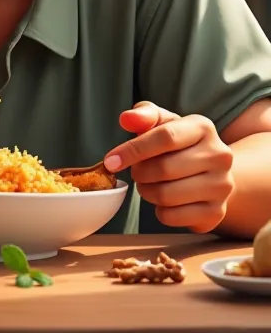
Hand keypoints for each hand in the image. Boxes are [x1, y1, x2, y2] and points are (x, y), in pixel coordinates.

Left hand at [103, 101, 233, 232]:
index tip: (111, 160)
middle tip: (137, 172)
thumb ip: (144, 116)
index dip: (134, 149)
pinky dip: (159, 211)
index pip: (165, 137)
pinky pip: (172, 217)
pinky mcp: (216, 212)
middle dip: (140, 172)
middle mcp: (219, 155)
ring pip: (166, 195)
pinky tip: (165, 200)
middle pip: (164, 169)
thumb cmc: (180, 145)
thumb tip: (126, 118)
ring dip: (147, 192)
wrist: (213, 172)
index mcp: (203, 127)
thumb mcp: (164, 123)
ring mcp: (221, 186)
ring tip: (149, 184)